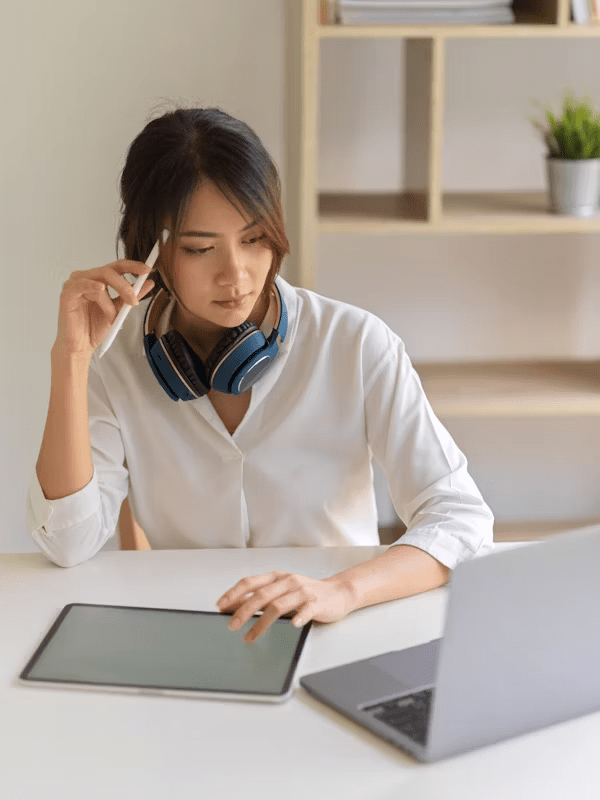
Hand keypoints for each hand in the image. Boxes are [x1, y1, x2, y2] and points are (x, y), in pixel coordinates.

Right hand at [53, 260, 154, 355]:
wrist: (82, 345)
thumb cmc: (96, 327)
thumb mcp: (120, 310)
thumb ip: (132, 295)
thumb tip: (149, 282)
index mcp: (99, 279)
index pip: (117, 266)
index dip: (133, 266)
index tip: (147, 270)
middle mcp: (87, 278)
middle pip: (109, 271)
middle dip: (125, 286)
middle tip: (133, 301)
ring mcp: (75, 284)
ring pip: (100, 281)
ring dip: (110, 301)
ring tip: (113, 317)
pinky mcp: (67, 294)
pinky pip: (81, 285)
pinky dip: (92, 286)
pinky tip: (100, 289)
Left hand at [216, 571, 354, 643]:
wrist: (338, 592)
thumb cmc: (306, 594)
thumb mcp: (280, 592)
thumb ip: (260, 598)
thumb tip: (233, 607)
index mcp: (277, 577)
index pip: (251, 582)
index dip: (234, 593)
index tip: (221, 606)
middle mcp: (288, 582)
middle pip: (262, 595)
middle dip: (244, 611)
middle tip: (231, 626)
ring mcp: (303, 592)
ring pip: (278, 605)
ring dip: (262, 623)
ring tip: (250, 637)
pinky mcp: (317, 603)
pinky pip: (306, 610)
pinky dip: (298, 617)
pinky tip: (292, 626)